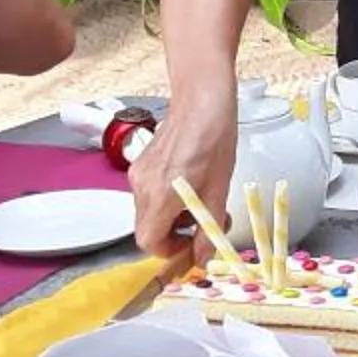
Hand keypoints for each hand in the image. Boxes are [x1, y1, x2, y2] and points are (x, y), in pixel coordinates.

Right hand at [131, 78, 236, 254]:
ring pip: (149, 212)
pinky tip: (192, 186)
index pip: (149, 242)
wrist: (202, 98)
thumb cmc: (214, 137)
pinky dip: (168, 200)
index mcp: (159, 195)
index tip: (195, 246)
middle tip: (206, 224)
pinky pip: (149, 194)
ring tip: (204, 201)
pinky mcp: (141, 163)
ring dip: (174, 218)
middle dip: (176, 235)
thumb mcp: (219, 190)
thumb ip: (209, 229)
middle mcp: (141, 186)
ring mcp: (138, 173)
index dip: (172, 251)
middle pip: (148, 229)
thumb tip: (202, 258)